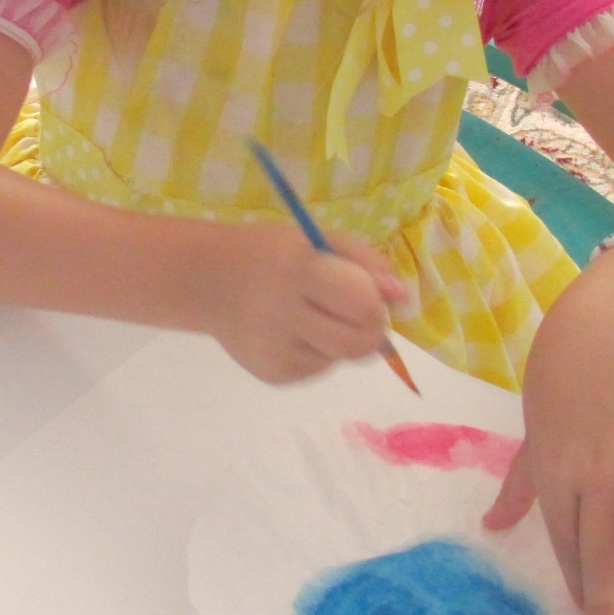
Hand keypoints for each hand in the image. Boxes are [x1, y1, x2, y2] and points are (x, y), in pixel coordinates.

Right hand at [207, 224, 408, 383]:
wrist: (207, 281)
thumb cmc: (272, 254)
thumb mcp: (317, 241)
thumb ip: (367, 263)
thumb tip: (405, 299)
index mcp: (297, 271)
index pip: (362, 304)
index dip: (376, 304)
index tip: (368, 296)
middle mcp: (283, 313)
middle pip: (358, 343)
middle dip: (371, 331)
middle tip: (357, 314)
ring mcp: (276, 349)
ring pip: (341, 358)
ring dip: (342, 340)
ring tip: (316, 318)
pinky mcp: (272, 373)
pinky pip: (319, 367)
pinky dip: (319, 352)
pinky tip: (294, 332)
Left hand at [480, 263, 613, 614]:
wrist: (598, 327)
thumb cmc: (558, 382)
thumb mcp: (531, 436)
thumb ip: (518, 487)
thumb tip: (491, 526)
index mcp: (557, 471)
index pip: (564, 539)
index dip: (575, 581)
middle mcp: (597, 469)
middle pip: (602, 542)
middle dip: (604, 588)